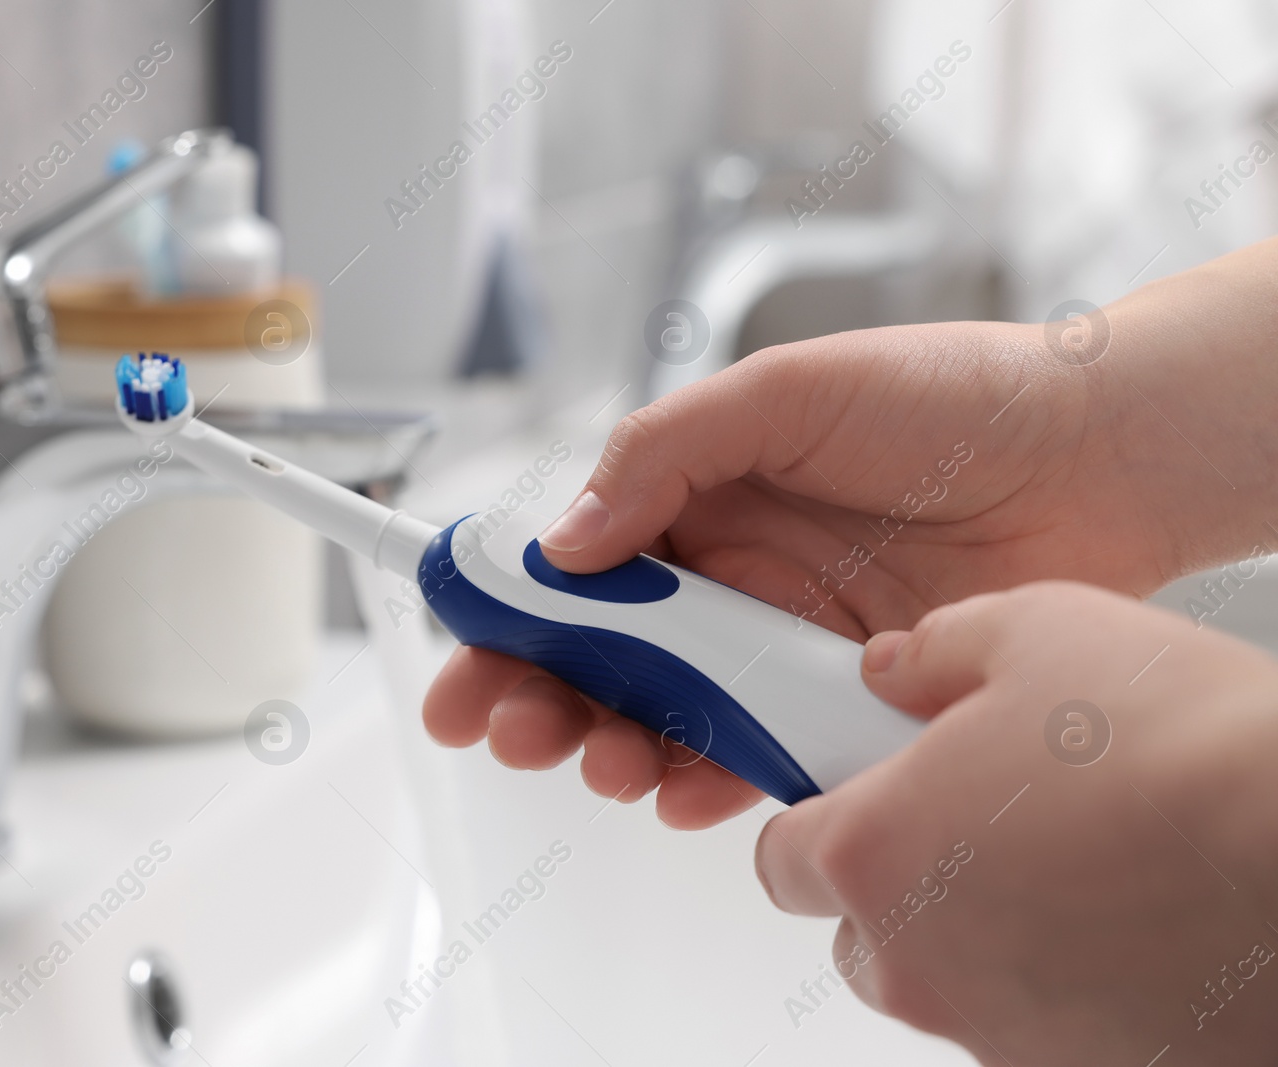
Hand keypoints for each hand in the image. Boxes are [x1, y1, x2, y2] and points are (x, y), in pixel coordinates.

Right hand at [426, 315, 1190, 827]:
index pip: (572, 564)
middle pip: (598, 656)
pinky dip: (705, 782)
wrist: (1093, 456)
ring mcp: (777, 646)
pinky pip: (752, 756)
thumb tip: (566, 540)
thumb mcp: (782, 392)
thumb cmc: (947, 397)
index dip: (506, 609)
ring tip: (600, 762)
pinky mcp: (836, 703)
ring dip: (612, 748)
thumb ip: (662, 455)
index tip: (458, 649)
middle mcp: (725, 579)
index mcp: (693, 499)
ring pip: (663, 717)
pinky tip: (679, 791)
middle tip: (508, 727)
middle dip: (537, 697)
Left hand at [758, 581, 1277, 1063]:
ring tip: (1076, 858)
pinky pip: (1036, 1026)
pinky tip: (1127, 920)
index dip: (816, 815)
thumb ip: (933, 651)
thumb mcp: (1037, 631)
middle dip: (899, 877)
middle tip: (977, 816)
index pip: (781, 857)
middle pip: (860, 931)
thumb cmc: (1187, 749)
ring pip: (948, 982)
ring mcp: (1000, 1034)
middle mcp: (920, 962)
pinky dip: (1062, 982)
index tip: (855, 790)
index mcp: (875, 852)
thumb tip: (892, 668)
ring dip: (981, 931)